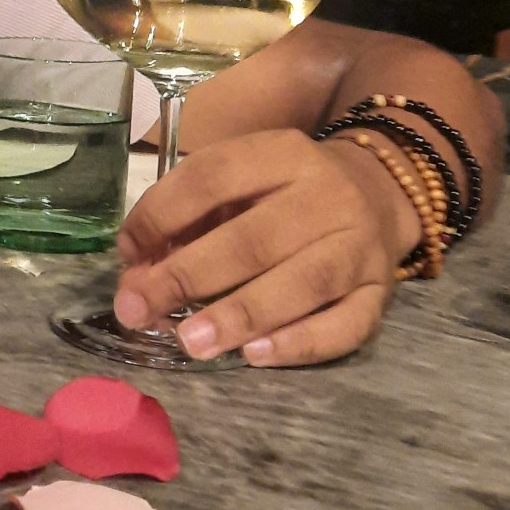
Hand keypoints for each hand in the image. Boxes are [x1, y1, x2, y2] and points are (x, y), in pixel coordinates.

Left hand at [113, 129, 421, 366]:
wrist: (380, 193)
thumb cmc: (286, 193)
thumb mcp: (242, 181)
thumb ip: (189, 219)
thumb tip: (135, 273)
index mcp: (282, 154)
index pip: (213, 177)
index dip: (162, 215)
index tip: (127, 252)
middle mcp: (326, 196)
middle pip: (253, 239)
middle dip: (189, 277)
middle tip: (140, 310)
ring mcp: (360, 247)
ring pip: (303, 283)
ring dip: (241, 314)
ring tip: (192, 343)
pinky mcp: (381, 295)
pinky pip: (345, 325)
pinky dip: (299, 344)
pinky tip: (254, 355)